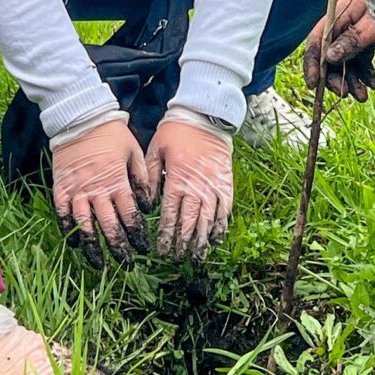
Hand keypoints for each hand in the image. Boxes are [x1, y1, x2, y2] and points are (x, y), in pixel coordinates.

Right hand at [49, 113, 147, 259]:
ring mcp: (76, 191)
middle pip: (109, 226)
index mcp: (118, 182)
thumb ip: (142, 180)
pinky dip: (68, 230)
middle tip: (127, 265)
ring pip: (85, 226)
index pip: (130, 216)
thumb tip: (148, 206)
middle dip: (119, 248)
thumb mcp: (135, 152)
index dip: (137, 235)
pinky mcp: (60, 188)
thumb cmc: (112, 134)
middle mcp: (97, 190)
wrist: (81, 118)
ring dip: (93, 247)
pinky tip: (75, 243)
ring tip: (100, 264)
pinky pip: (63, 214)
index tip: (143, 249)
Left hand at [147, 111, 233, 260]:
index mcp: (176, 179)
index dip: (166, 235)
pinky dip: (221, 224)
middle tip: (178, 260)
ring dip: (202, 240)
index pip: (170, 214)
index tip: (162, 251)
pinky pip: (225, 208)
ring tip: (197, 257)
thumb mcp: (155, 150)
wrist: (205, 115)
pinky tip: (217, 238)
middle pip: (190, 221)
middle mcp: (196, 185)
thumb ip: (150, 179)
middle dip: (183, 243)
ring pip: (208, 219)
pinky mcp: (226, 181)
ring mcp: (213, 184)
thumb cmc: (176, 132)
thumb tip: (148, 206)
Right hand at [307, 0, 374, 98]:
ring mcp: (356, 31)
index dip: (312, 63)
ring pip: (345, 61)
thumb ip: (353, 39)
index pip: (317, 40)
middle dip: (334, 76)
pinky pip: (360, 60)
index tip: (314, 84)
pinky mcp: (368, 38)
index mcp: (339, 14)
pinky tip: (373, 84)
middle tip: (344, 93)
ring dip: (351, 80)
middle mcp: (344, 23)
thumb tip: (329, 57)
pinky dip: (364, 74)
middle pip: (330, 55)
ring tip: (363, 96)